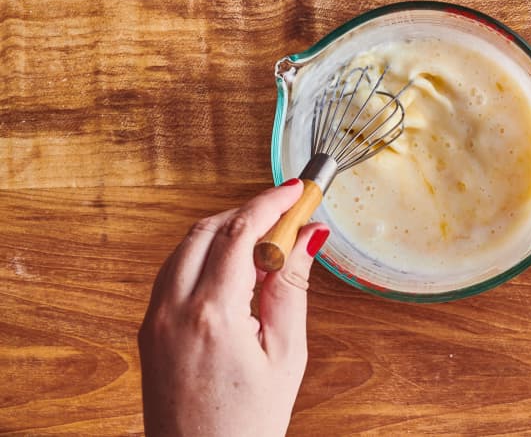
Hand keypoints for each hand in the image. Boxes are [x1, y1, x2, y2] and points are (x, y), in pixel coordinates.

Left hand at [138, 180, 329, 436]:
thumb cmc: (247, 425)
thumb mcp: (285, 354)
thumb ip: (292, 287)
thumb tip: (309, 238)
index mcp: (212, 316)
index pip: (240, 234)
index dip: (271, 203)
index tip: (296, 190)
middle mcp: (173, 310)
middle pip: (207, 230)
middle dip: (248, 212)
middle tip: (286, 213)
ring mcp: (155, 319)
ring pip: (186, 247)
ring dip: (224, 230)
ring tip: (265, 239)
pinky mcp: (149, 329)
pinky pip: (174, 271)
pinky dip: (204, 255)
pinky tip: (233, 266)